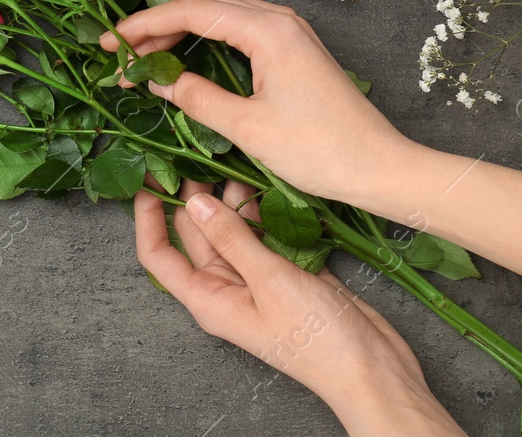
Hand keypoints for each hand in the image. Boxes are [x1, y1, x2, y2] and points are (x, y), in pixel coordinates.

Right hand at [100, 0, 416, 207]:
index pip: (188, 12)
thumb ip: (195, 98)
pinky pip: (236, 30)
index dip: (143, 26)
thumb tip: (157, 81)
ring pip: (217, 16)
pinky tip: (185, 61)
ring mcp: (288, 31)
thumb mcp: (247, 127)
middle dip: (155, 26)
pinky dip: (204, 41)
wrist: (379, 166)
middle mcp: (278, 19)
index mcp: (266, 30)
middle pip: (200, 5)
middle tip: (121, 56)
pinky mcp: (292, 48)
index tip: (110, 45)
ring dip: (178, 33)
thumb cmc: (319, 150)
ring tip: (144, 61)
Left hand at [135, 181, 464, 436]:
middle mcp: (226, 288)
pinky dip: (265, 212)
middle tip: (199, 151)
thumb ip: (232, 238)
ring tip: (236, 159)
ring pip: (232, 230)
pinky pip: (265, 236)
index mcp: (208, 299)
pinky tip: (269, 185)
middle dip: (193, 196)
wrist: (374, 370)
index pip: (159, 255)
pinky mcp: (287, 273)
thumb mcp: (270, 282)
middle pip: (195, 235)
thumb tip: (195, 201)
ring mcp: (257, 280)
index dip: (148, 217)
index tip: (149, 178)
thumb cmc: (318, 339)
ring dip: (233, 200)